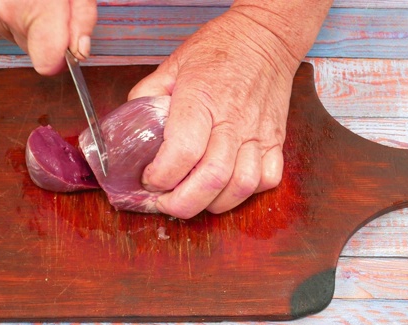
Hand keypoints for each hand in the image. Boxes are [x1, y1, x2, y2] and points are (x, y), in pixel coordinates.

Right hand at [0, 0, 96, 74]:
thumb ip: (82, 20)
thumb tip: (80, 51)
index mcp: (37, 10)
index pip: (46, 63)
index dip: (59, 58)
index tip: (66, 49)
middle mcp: (5, 12)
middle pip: (34, 50)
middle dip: (46, 33)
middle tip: (49, 5)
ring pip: (16, 37)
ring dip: (26, 22)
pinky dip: (7, 16)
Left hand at [129, 5, 324, 218]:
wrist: (265, 37)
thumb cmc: (218, 50)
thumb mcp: (172, 65)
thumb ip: (147, 97)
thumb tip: (130, 129)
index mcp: (201, 98)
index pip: (183, 151)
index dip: (161, 176)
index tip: (148, 179)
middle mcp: (233, 120)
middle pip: (212, 178)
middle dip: (182, 203)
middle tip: (164, 203)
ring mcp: (258, 133)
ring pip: (241, 186)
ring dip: (213, 203)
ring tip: (193, 198)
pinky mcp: (276, 141)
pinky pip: (267, 180)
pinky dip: (245, 193)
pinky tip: (226, 187)